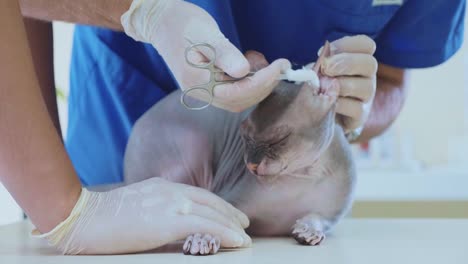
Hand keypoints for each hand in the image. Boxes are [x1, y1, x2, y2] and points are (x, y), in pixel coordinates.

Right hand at [33, 178, 250, 254]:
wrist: (83, 217)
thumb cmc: (103, 216)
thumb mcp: (135, 204)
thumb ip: (155, 207)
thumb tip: (169, 221)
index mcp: (162, 185)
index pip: (197, 194)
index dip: (217, 204)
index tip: (229, 213)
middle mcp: (170, 190)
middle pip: (209, 201)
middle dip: (229, 213)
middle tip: (244, 223)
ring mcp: (170, 203)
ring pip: (211, 213)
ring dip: (231, 225)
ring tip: (245, 236)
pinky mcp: (168, 220)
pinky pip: (205, 226)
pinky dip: (225, 232)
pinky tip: (237, 240)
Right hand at [121, 0, 289, 111]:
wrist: (160, 22)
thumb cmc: (181, 23)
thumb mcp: (204, 32)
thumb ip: (223, 53)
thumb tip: (243, 72)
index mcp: (197, 82)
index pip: (238, 92)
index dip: (263, 81)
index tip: (281, 66)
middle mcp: (200, 92)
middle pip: (240, 101)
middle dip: (265, 85)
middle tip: (281, 65)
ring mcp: (203, 91)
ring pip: (238, 99)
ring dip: (258, 85)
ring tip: (263, 61)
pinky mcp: (208, 85)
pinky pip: (233, 92)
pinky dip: (249, 82)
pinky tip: (251, 63)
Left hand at [320, 35, 376, 132]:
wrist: (320, 115)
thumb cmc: (320, 86)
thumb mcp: (318, 71)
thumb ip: (321, 63)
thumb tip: (322, 59)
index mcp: (359, 59)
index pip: (366, 44)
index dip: (347, 44)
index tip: (328, 51)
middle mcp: (367, 76)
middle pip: (370, 63)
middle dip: (346, 63)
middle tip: (326, 68)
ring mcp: (366, 97)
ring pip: (365, 87)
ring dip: (341, 84)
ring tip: (322, 87)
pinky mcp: (361, 115)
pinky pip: (356, 108)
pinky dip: (339, 104)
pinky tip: (325, 102)